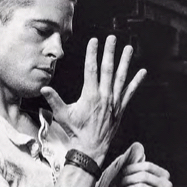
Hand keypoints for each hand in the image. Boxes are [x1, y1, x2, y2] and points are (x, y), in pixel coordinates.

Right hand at [41, 36, 144, 164]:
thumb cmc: (75, 132)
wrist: (90, 148)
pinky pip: (130, 93)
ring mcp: (114, 102)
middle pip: (108, 69)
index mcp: (90, 95)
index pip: (91, 69)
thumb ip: (54, 99)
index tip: (94, 41)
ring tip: (128, 48)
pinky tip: (142, 72)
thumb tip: (43, 88)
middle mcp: (104, 96)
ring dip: (125, 62)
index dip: (92, 53)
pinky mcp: (120, 109)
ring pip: (121, 78)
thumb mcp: (62, 115)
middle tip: (112, 38)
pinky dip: (136, 82)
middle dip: (109, 52)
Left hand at [116, 158, 171, 186]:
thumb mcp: (140, 182)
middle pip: (143, 176)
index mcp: (165, 176)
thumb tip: (128, 155)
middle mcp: (167, 186)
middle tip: (119, 184)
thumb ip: (138, 170)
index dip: (133, 167)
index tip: (122, 172)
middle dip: (127, 179)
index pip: (148, 166)